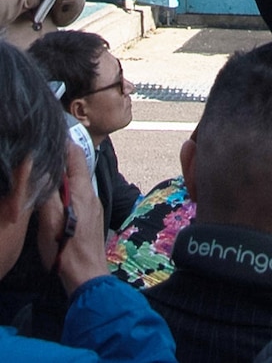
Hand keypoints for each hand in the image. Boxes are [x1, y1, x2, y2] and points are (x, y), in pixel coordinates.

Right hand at [37, 141, 106, 296]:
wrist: (86, 275)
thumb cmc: (65, 249)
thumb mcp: (50, 221)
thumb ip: (48, 195)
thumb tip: (45, 170)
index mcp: (82, 192)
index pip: (76, 158)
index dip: (66, 143)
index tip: (54, 130)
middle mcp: (91, 195)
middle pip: (78, 167)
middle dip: (63, 154)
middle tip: (47, 144)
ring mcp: (92, 206)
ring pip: (78, 180)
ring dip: (65, 170)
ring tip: (48, 162)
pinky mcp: (90, 216)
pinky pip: (78, 192)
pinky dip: (67, 185)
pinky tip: (56, 189)